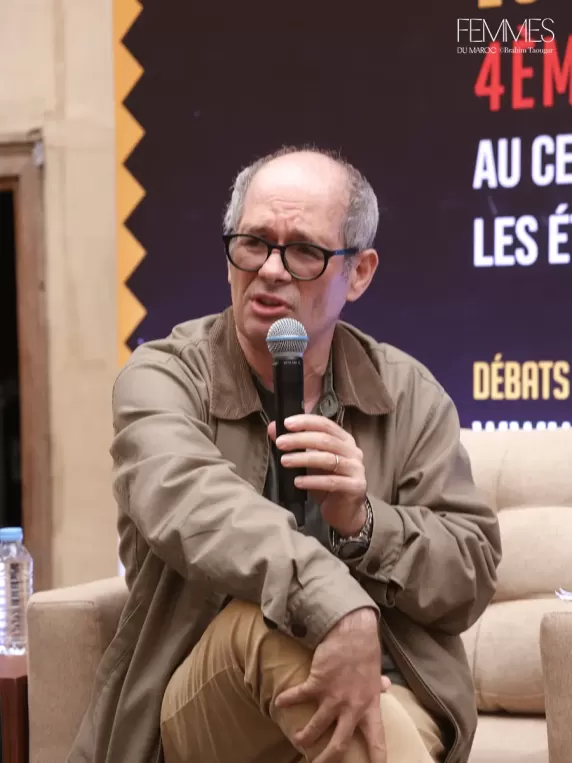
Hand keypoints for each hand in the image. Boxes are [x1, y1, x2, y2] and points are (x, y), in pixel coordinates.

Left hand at [268, 414, 366, 535]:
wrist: (345, 512)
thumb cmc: (327, 483)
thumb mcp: (309, 462)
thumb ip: (294, 444)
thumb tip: (273, 428)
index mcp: (344, 440)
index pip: (325, 424)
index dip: (306, 421)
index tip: (286, 423)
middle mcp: (353, 451)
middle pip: (325, 440)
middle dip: (300, 439)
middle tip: (280, 443)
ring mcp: (356, 469)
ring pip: (327, 459)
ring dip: (303, 459)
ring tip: (284, 461)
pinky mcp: (355, 487)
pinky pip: (331, 482)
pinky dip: (312, 481)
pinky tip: (297, 482)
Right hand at [275, 607, 388, 762]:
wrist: (352, 631)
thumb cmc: (365, 651)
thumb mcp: (375, 673)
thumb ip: (378, 685)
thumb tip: (386, 685)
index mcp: (370, 707)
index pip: (376, 740)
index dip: (376, 759)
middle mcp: (352, 707)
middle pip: (339, 744)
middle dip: (327, 759)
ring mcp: (334, 697)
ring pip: (316, 726)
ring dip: (304, 736)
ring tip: (298, 739)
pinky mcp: (318, 683)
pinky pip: (299, 696)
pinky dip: (288, 699)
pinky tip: (279, 702)